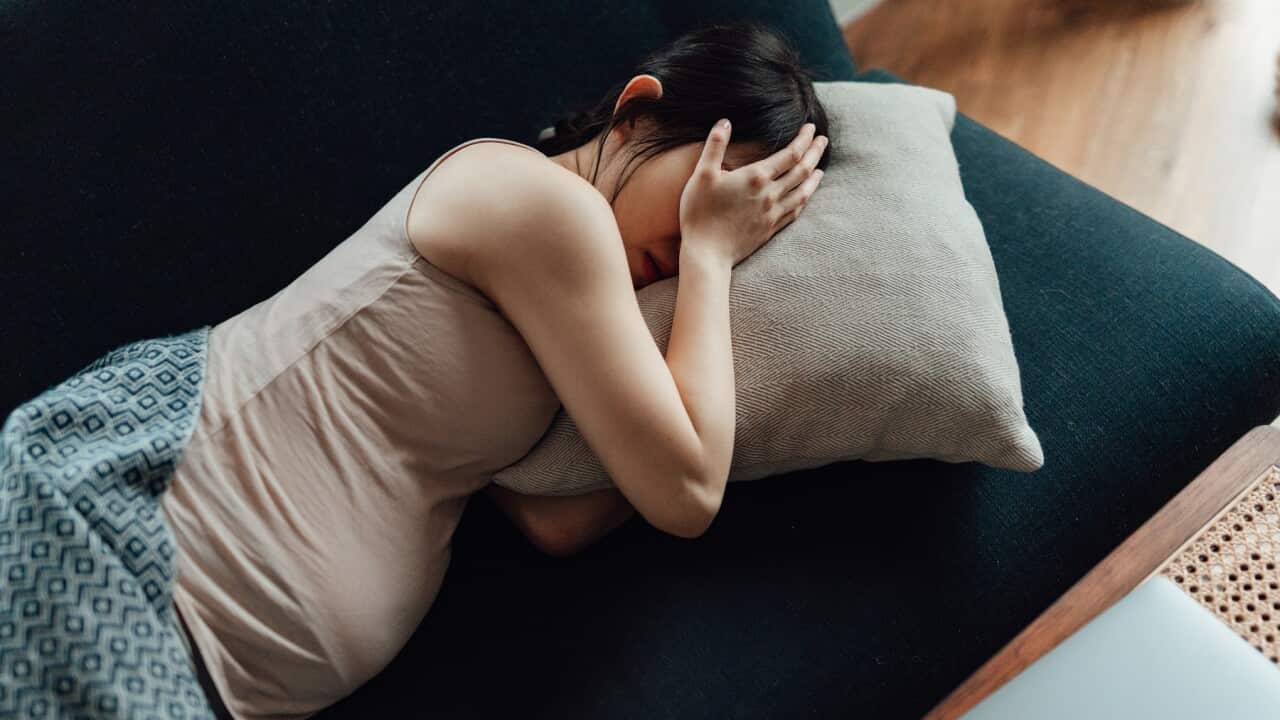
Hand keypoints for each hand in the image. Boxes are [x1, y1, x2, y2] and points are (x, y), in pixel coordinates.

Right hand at [678, 118, 826, 267]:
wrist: (706, 253)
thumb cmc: (699, 213)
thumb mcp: (702, 175)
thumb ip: (715, 146)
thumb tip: (725, 122)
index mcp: (756, 177)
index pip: (791, 153)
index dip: (804, 139)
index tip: (811, 127)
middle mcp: (770, 194)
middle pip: (802, 170)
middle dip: (815, 153)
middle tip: (823, 140)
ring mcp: (773, 213)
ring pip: (803, 192)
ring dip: (814, 177)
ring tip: (820, 167)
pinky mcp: (770, 229)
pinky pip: (795, 211)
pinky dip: (805, 199)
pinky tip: (806, 195)